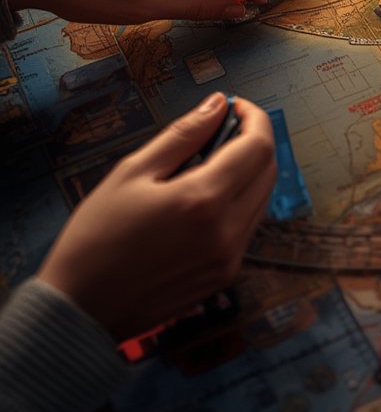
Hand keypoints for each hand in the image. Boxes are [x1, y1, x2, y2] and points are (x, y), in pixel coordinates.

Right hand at [38, 93, 275, 339]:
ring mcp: (229, 258)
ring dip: (249, 171)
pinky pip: (248, 225)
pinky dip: (239, 200)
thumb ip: (183, 134)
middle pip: (268, 171)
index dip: (254, 118)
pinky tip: (206, 195)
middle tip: (223, 128)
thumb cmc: (96, 237)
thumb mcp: (133, 172)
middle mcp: (226, 232)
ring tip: (210, 160)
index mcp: (203, 201)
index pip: (259, 147)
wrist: (80, 307)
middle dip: (254, 141)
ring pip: (262, 198)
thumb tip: (217, 104)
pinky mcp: (224, 274)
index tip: (236, 106)